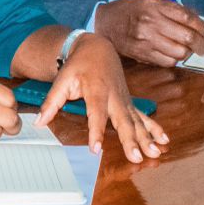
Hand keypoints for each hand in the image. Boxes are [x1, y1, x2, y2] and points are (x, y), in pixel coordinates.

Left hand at [35, 33, 167, 162]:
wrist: (97, 47)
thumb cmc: (79, 64)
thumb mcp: (61, 79)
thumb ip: (51, 101)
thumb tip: (39, 122)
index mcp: (96, 90)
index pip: (96, 114)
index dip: (96, 131)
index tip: (96, 148)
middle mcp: (114, 96)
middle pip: (123, 121)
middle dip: (131, 140)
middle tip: (136, 157)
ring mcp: (124, 100)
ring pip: (137, 121)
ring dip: (147, 138)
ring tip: (154, 153)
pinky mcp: (129, 102)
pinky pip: (143, 116)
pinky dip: (154, 128)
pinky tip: (164, 139)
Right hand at [95, 0, 203, 66]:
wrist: (106, 22)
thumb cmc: (131, 9)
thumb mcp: (151, 0)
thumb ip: (173, 9)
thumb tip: (197, 21)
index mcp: (154, 6)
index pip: (187, 18)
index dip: (202, 27)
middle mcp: (150, 22)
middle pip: (186, 37)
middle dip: (201, 45)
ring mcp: (145, 40)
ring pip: (179, 53)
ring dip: (188, 54)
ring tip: (189, 51)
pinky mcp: (142, 53)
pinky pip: (167, 61)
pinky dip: (175, 59)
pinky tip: (174, 54)